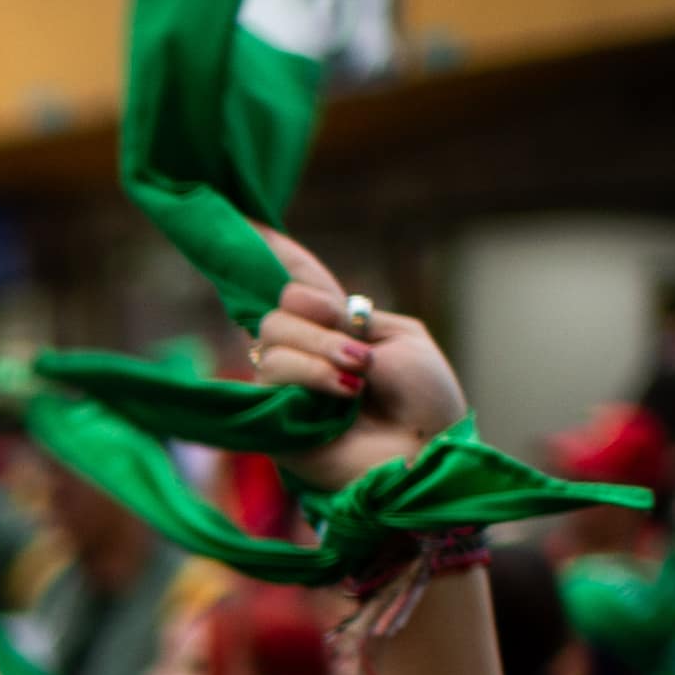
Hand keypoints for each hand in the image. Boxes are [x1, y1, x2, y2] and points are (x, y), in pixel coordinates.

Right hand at [248, 227, 466, 490]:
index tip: (247, 221)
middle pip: (279, 309)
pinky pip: (269, 373)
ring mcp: (287, 386)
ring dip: (319, 352)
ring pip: (271, 339)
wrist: (428, 453)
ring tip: (357, 380)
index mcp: (339, 328)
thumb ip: (347, 315)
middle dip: (317, 322)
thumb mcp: (398, 336)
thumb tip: (298, 302)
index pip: (295, 283)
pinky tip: (343, 393)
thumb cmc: (426, 401)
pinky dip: (309, 374)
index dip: (271, 253)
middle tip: (358, 351)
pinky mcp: (273, 417)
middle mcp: (307, 352)